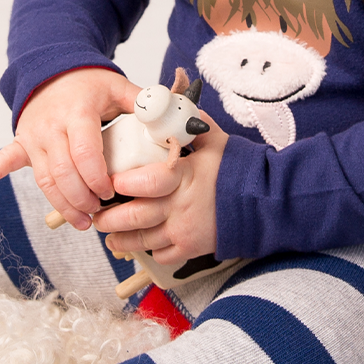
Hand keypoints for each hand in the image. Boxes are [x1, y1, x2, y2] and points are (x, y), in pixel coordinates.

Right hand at [0, 68, 139, 228]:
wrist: (55, 68)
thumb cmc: (90, 84)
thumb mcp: (119, 88)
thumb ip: (145, 105)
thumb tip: (172, 118)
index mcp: (76, 112)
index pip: (83, 152)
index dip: (96, 177)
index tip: (109, 192)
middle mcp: (50, 126)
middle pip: (62, 172)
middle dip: (81, 198)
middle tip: (98, 213)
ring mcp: (33, 135)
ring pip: (43, 178)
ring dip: (60, 203)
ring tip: (81, 221)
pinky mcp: (22, 141)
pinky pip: (6, 157)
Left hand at [92, 116, 225, 266]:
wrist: (265, 202)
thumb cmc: (240, 171)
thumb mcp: (215, 141)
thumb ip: (190, 127)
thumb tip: (173, 107)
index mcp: (184, 176)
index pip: (148, 181)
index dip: (124, 183)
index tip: (110, 181)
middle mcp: (180, 206)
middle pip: (135, 217)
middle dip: (109, 219)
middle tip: (97, 214)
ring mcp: (185, 231)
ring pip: (143, 241)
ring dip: (120, 239)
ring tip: (108, 234)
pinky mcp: (191, 249)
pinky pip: (162, 255)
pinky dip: (149, 251)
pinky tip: (141, 243)